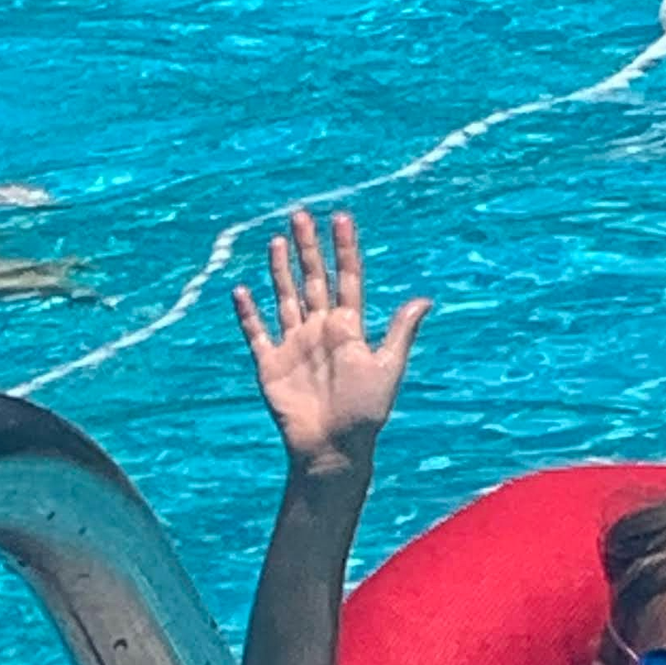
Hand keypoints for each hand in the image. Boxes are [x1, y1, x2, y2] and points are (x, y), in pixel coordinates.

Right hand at [234, 209, 430, 478]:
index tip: (341, 218)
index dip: (344, 249)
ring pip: (285, 298)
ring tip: (277, 241)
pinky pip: (256, 332)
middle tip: (300, 214)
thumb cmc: (365, 413)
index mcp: (349, 328)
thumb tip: (425, 299)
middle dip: (307, 248)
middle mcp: (321, 330)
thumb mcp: (387, 369)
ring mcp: (294, 345)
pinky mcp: (270, 364)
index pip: (347, 279)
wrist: (333, 449)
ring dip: (280, 271)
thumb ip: (400, 332)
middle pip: (313, 280)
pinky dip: (247, 313)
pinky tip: (241, 290)